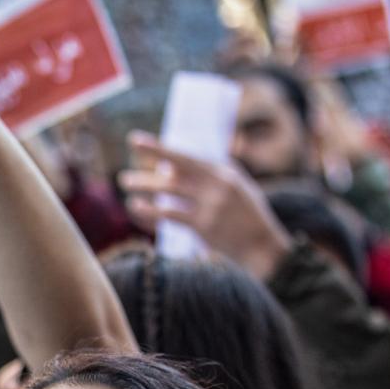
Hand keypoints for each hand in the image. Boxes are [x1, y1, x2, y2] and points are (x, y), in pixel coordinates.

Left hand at [121, 134, 291, 281]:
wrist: (264, 248)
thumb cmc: (248, 218)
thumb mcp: (239, 188)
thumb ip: (215, 174)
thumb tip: (183, 165)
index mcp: (224, 172)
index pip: (186, 156)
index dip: (159, 148)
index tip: (136, 141)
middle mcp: (217, 185)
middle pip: (176, 169)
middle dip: (148, 164)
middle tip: (125, 166)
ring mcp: (211, 205)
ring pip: (169, 190)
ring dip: (144, 185)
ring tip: (126, 182)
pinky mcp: (204, 226)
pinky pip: (170, 215)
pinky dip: (150, 211)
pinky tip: (135, 206)